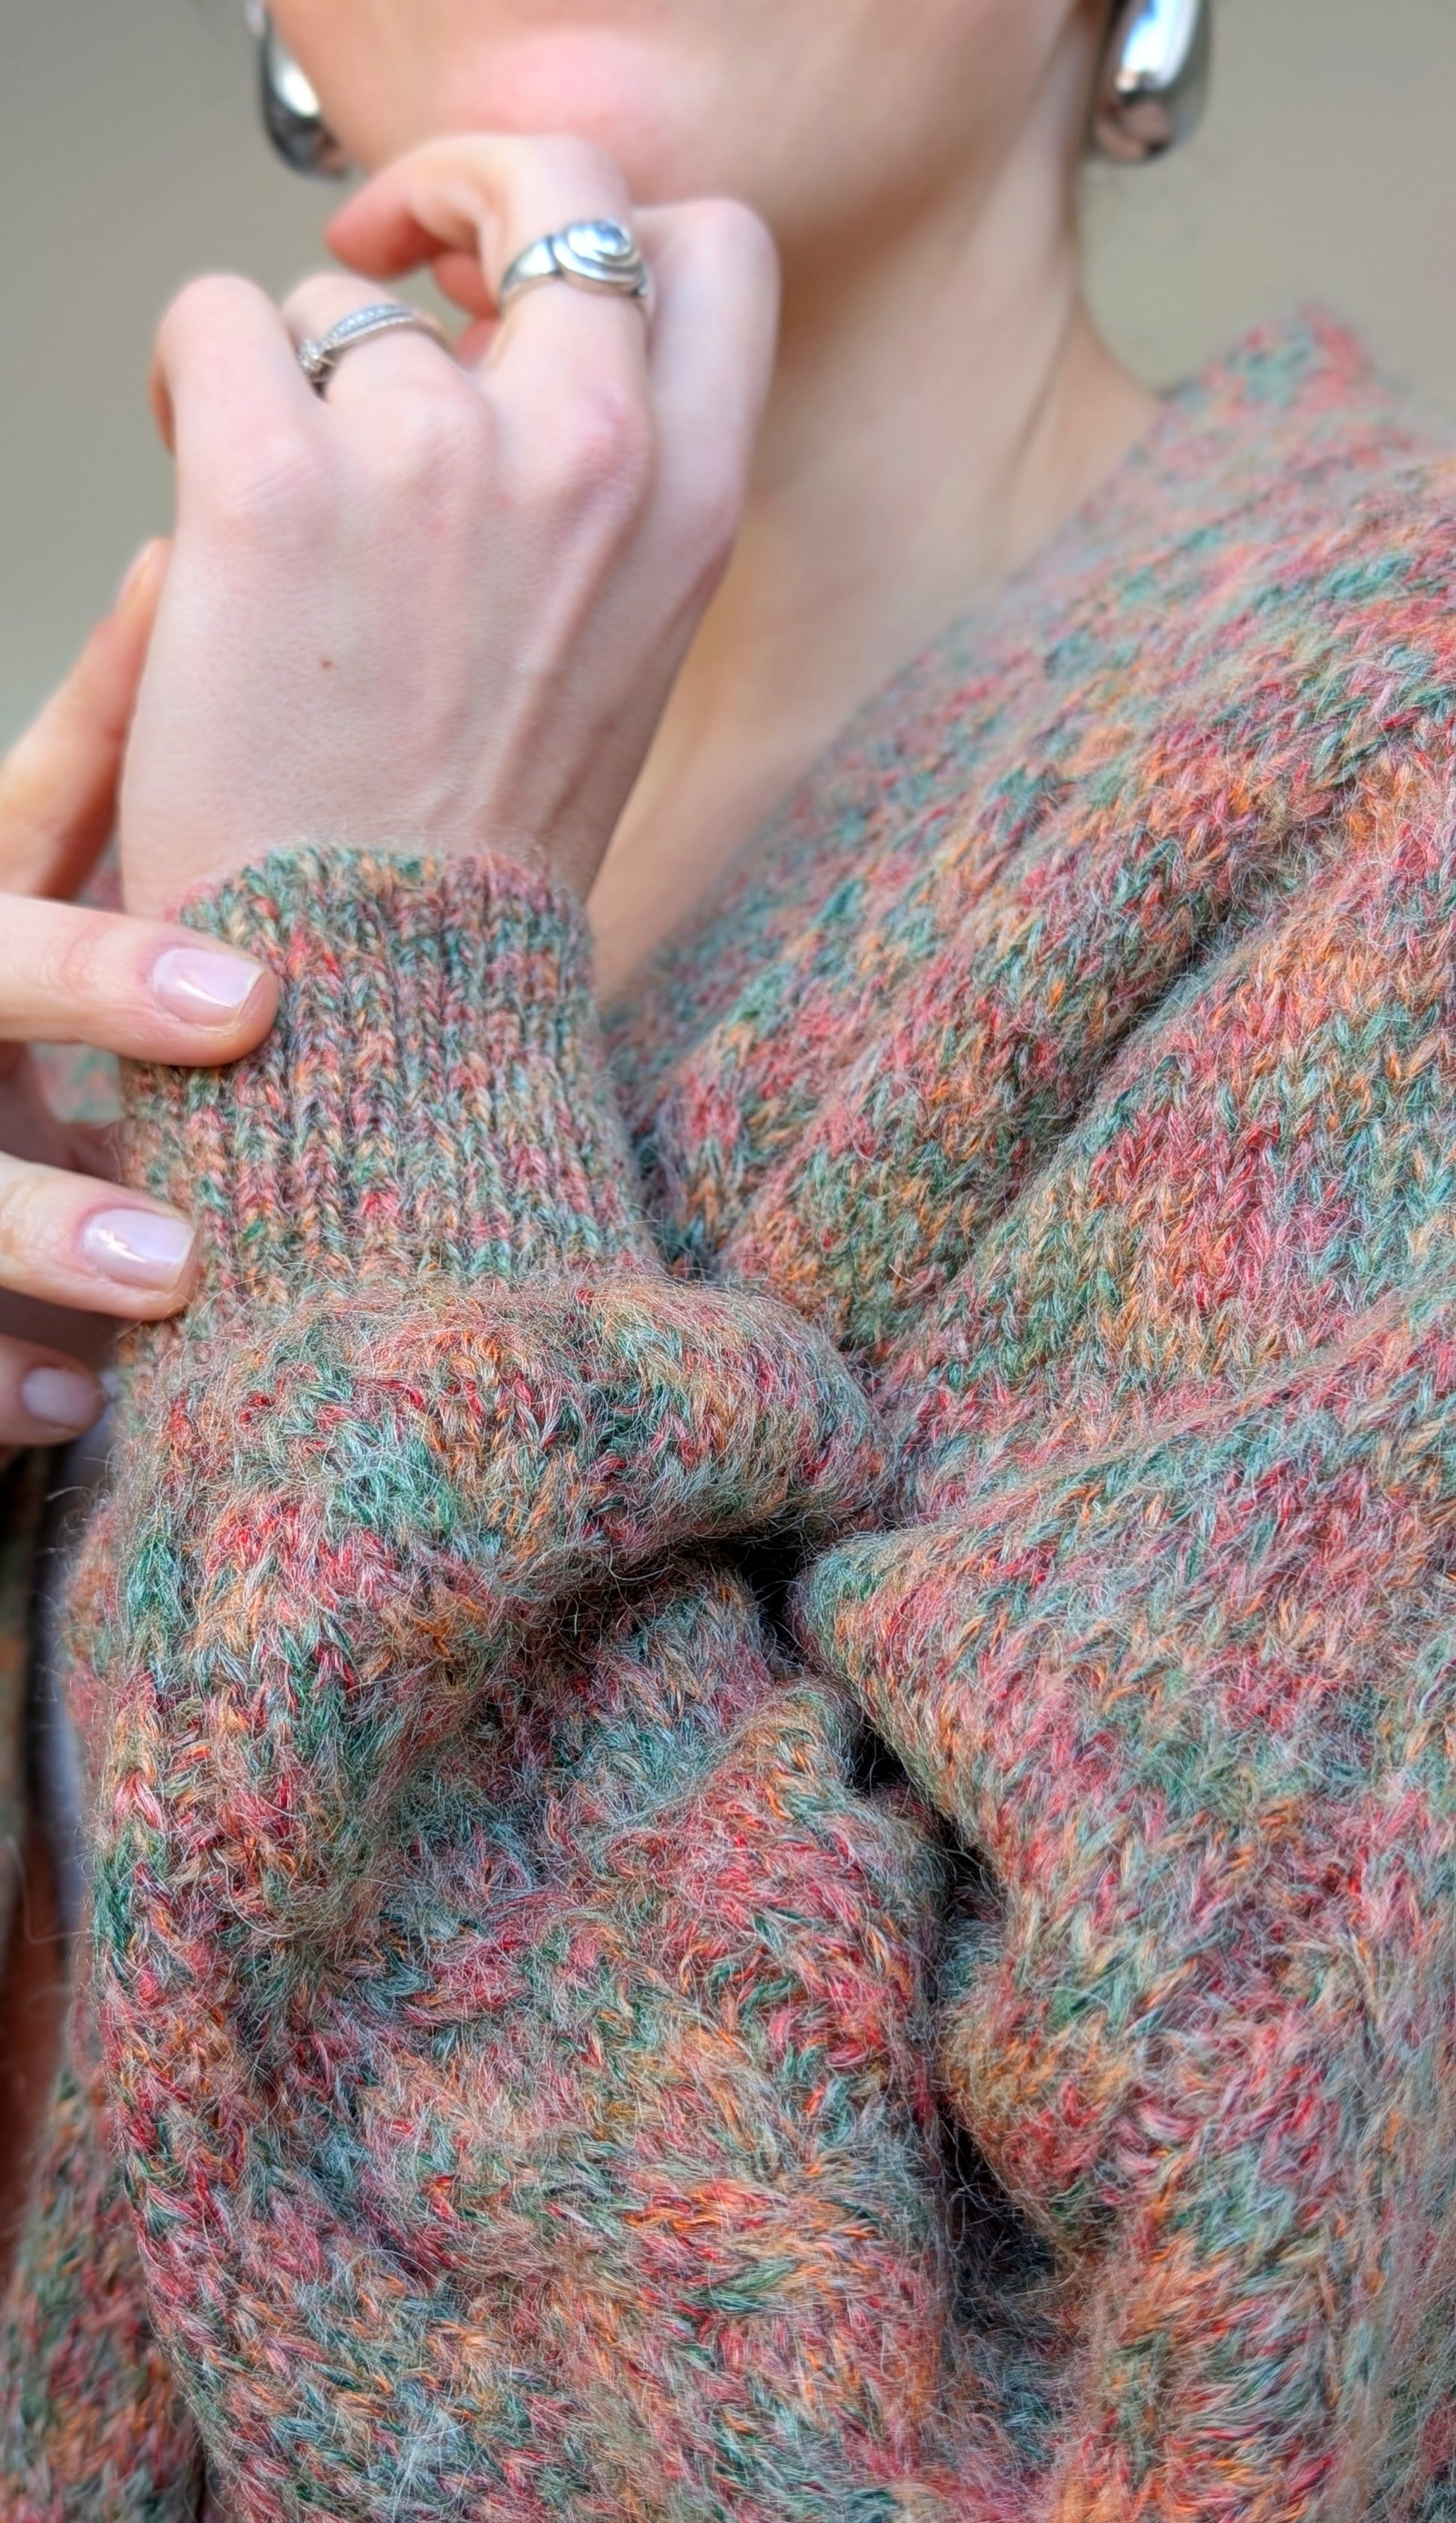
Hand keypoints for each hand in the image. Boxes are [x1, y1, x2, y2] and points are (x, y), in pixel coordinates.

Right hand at [0, 547, 277, 1443]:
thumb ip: (90, 758)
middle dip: (85, 984)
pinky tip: (67, 1412)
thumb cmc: (9, 1009)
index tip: (260, 952)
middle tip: (244, 1012)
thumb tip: (171, 556)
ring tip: (173, 1275)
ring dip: (38, 1226)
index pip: (22, 840)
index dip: (116, 866)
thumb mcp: (33, 879)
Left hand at [121, 134, 778, 918]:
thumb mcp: (619, 660)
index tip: (520, 290)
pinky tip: (202, 469)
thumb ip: (604, 504)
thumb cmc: (483, 852)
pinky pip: (216, 319)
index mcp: (690, 506)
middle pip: (550, 179)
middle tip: (385, 260)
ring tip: (276, 499)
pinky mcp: (272, 484)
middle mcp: (586, 454)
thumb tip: (507, 365)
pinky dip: (194, 376)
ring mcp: (431, 458)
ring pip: (343, 299)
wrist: (386, 990)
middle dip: (459, 189)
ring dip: (296, 374)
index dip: (607, 235)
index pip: (711, 248)